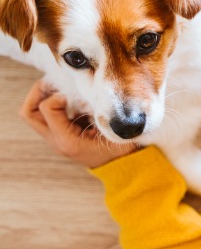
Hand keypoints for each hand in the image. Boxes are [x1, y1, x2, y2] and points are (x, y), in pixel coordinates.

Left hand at [19, 80, 137, 167]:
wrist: (123, 165)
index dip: (58, 95)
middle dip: (40, 92)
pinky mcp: (61, 135)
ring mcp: (57, 139)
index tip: (75, 94)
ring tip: (64, 89)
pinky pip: (48, 115)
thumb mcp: (111, 127)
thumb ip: (96, 110)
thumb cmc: (121, 147)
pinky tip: (73, 99)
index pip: (46, 107)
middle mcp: (56, 141)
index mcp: (67, 140)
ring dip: (47, 98)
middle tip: (57, 83)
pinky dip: (56, 103)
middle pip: (29, 112)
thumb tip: (84, 91)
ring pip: (35, 114)